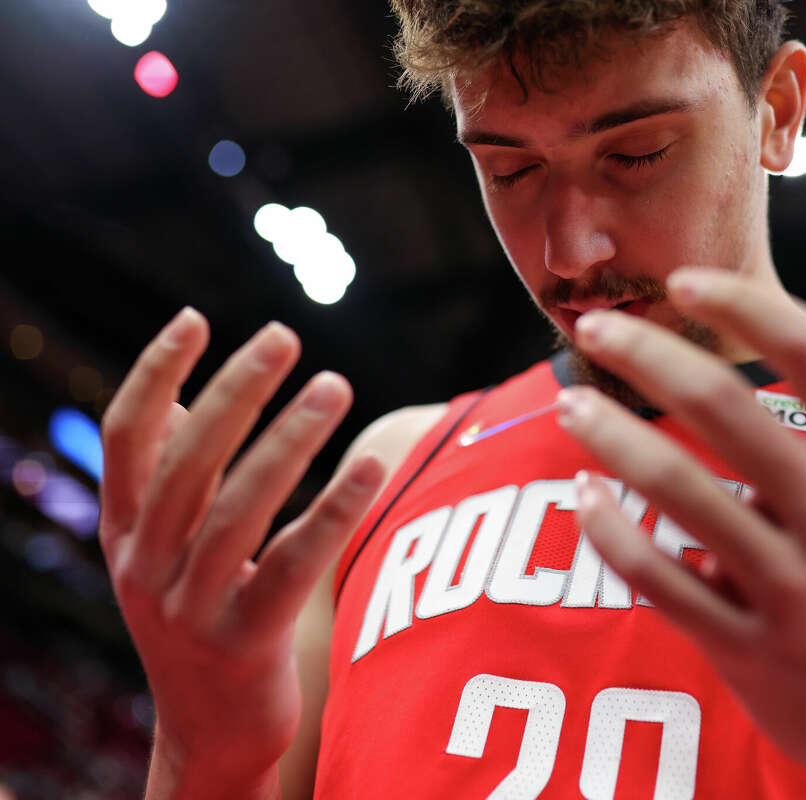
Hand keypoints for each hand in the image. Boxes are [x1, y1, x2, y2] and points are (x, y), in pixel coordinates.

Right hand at [99, 309, 384, 780]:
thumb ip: (174, 478)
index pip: (125, 437)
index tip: (194, 317)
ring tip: (334, 384)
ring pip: (238, 509)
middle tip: (284, 335)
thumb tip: (194, 394)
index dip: (155, 374)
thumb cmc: (200, 616)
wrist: (210, 729)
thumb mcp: (166, 551)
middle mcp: (143, 567)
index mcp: (123, 533)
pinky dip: (332, 510)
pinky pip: (292, 565)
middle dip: (236, 391)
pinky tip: (369, 464)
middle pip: (188, 462)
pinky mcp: (243, 642)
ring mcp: (189, 608)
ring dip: (289, 440)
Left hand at [555, 269, 805, 795]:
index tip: (683, 282)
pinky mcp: (752, 651)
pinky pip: (661, 582)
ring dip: (611, 438)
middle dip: (648, 355)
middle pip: (729, 411)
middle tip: (594, 325)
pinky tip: (583, 500)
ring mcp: (796, 591)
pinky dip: (611, 536)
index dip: (745, 305)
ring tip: (568, 403)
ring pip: (681, 494)